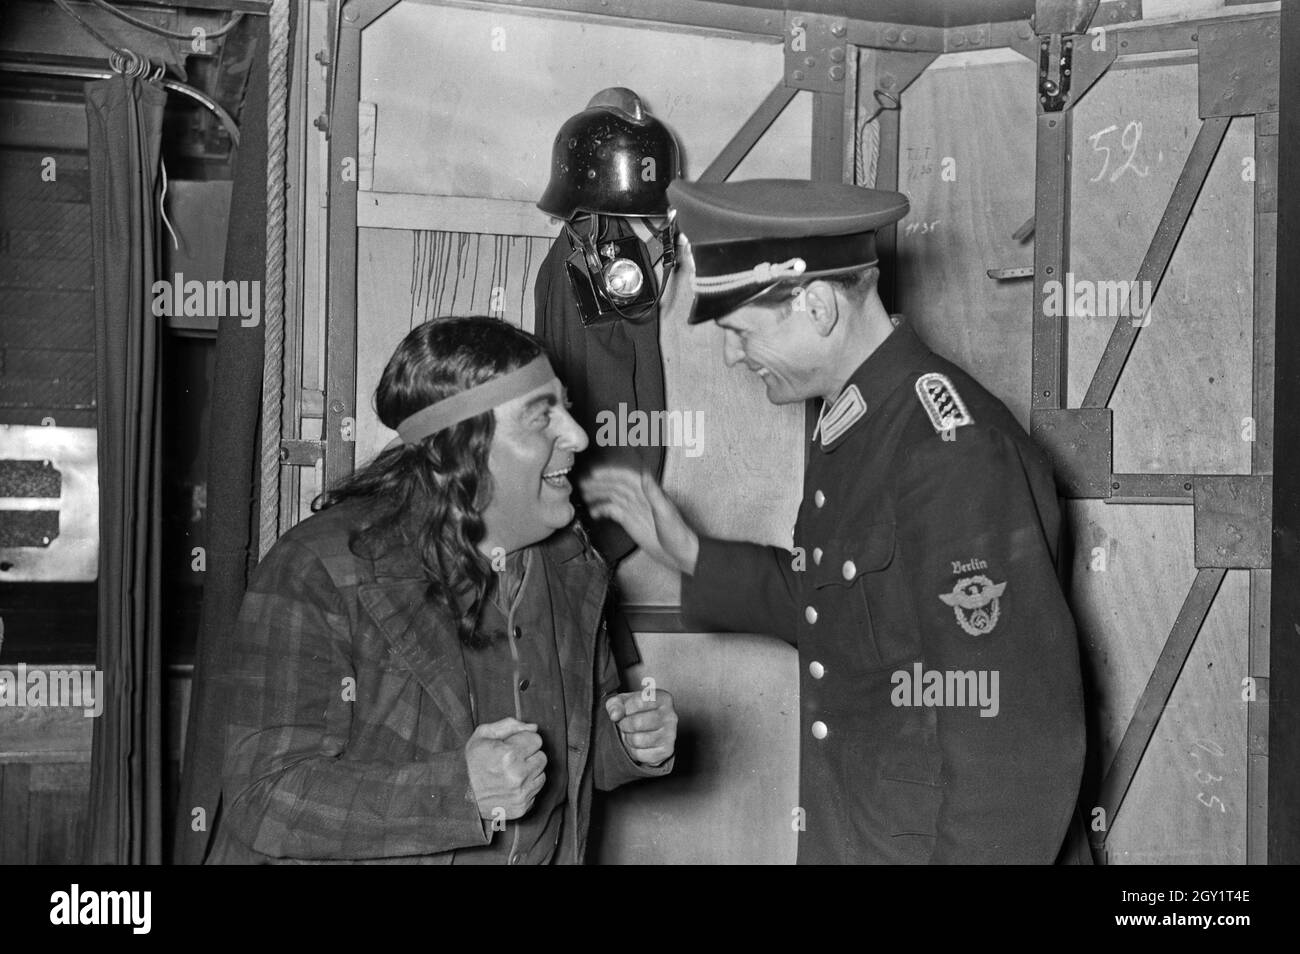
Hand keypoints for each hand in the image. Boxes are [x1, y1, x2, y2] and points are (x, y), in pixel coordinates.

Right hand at [464, 718, 545, 820]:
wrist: (459, 796)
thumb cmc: (471, 762)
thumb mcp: (482, 735)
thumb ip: (509, 725)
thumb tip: (534, 727)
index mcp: (508, 754)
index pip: (536, 739)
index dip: (523, 740)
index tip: (511, 746)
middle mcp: (518, 775)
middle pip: (542, 757)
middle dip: (528, 756)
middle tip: (510, 760)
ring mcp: (521, 794)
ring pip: (541, 774)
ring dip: (529, 772)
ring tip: (510, 773)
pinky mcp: (522, 808)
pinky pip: (536, 791)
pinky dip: (526, 787)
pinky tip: (511, 786)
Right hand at [581, 467, 699, 574]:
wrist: (680, 554)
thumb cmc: (678, 534)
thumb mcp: (666, 513)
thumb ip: (654, 493)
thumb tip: (645, 474)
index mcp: (649, 492)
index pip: (626, 478)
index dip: (610, 474)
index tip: (595, 474)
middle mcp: (640, 498)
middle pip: (616, 486)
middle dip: (599, 483)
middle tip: (583, 484)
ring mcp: (635, 510)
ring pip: (613, 497)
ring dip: (598, 495)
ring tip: (584, 495)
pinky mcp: (631, 521)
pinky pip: (613, 512)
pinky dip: (602, 510)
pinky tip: (594, 513)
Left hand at [605, 688, 676, 765]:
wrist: (648, 730)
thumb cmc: (636, 712)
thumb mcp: (623, 702)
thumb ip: (615, 704)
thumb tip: (615, 715)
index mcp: (663, 699)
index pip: (639, 702)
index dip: (625, 708)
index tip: (625, 710)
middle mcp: (670, 716)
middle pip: (637, 723)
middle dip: (624, 724)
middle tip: (626, 724)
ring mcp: (670, 735)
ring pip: (637, 740)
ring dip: (628, 738)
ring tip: (632, 733)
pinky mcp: (666, 751)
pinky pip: (640, 754)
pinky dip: (633, 751)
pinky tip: (638, 744)